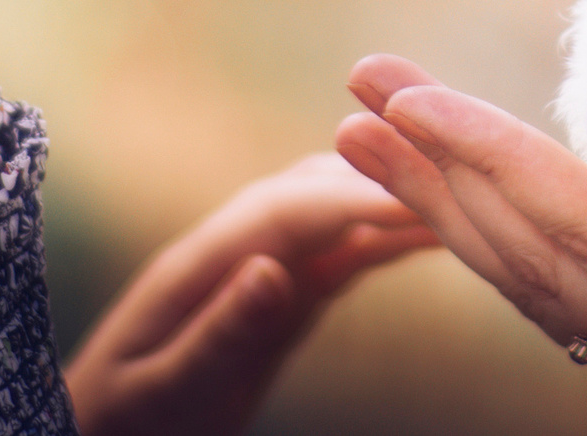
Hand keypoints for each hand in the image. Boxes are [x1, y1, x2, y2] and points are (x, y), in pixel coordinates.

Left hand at [64, 151, 436, 435]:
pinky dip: (385, 241)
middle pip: (318, 191)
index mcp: (199, 264)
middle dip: (386, 176)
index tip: (422, 192)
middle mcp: (232, 251)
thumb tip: (272, 269)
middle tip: (463, 175)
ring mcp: (256, 270)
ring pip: (335, 216)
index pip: (289, 209)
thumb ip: (215, 334)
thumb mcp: (161, 392)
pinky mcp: (276, 299)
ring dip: (393, 201)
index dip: (357, 193)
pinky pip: (338, 258)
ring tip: (466, 196)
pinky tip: (431, 237)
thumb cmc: (119, 425)